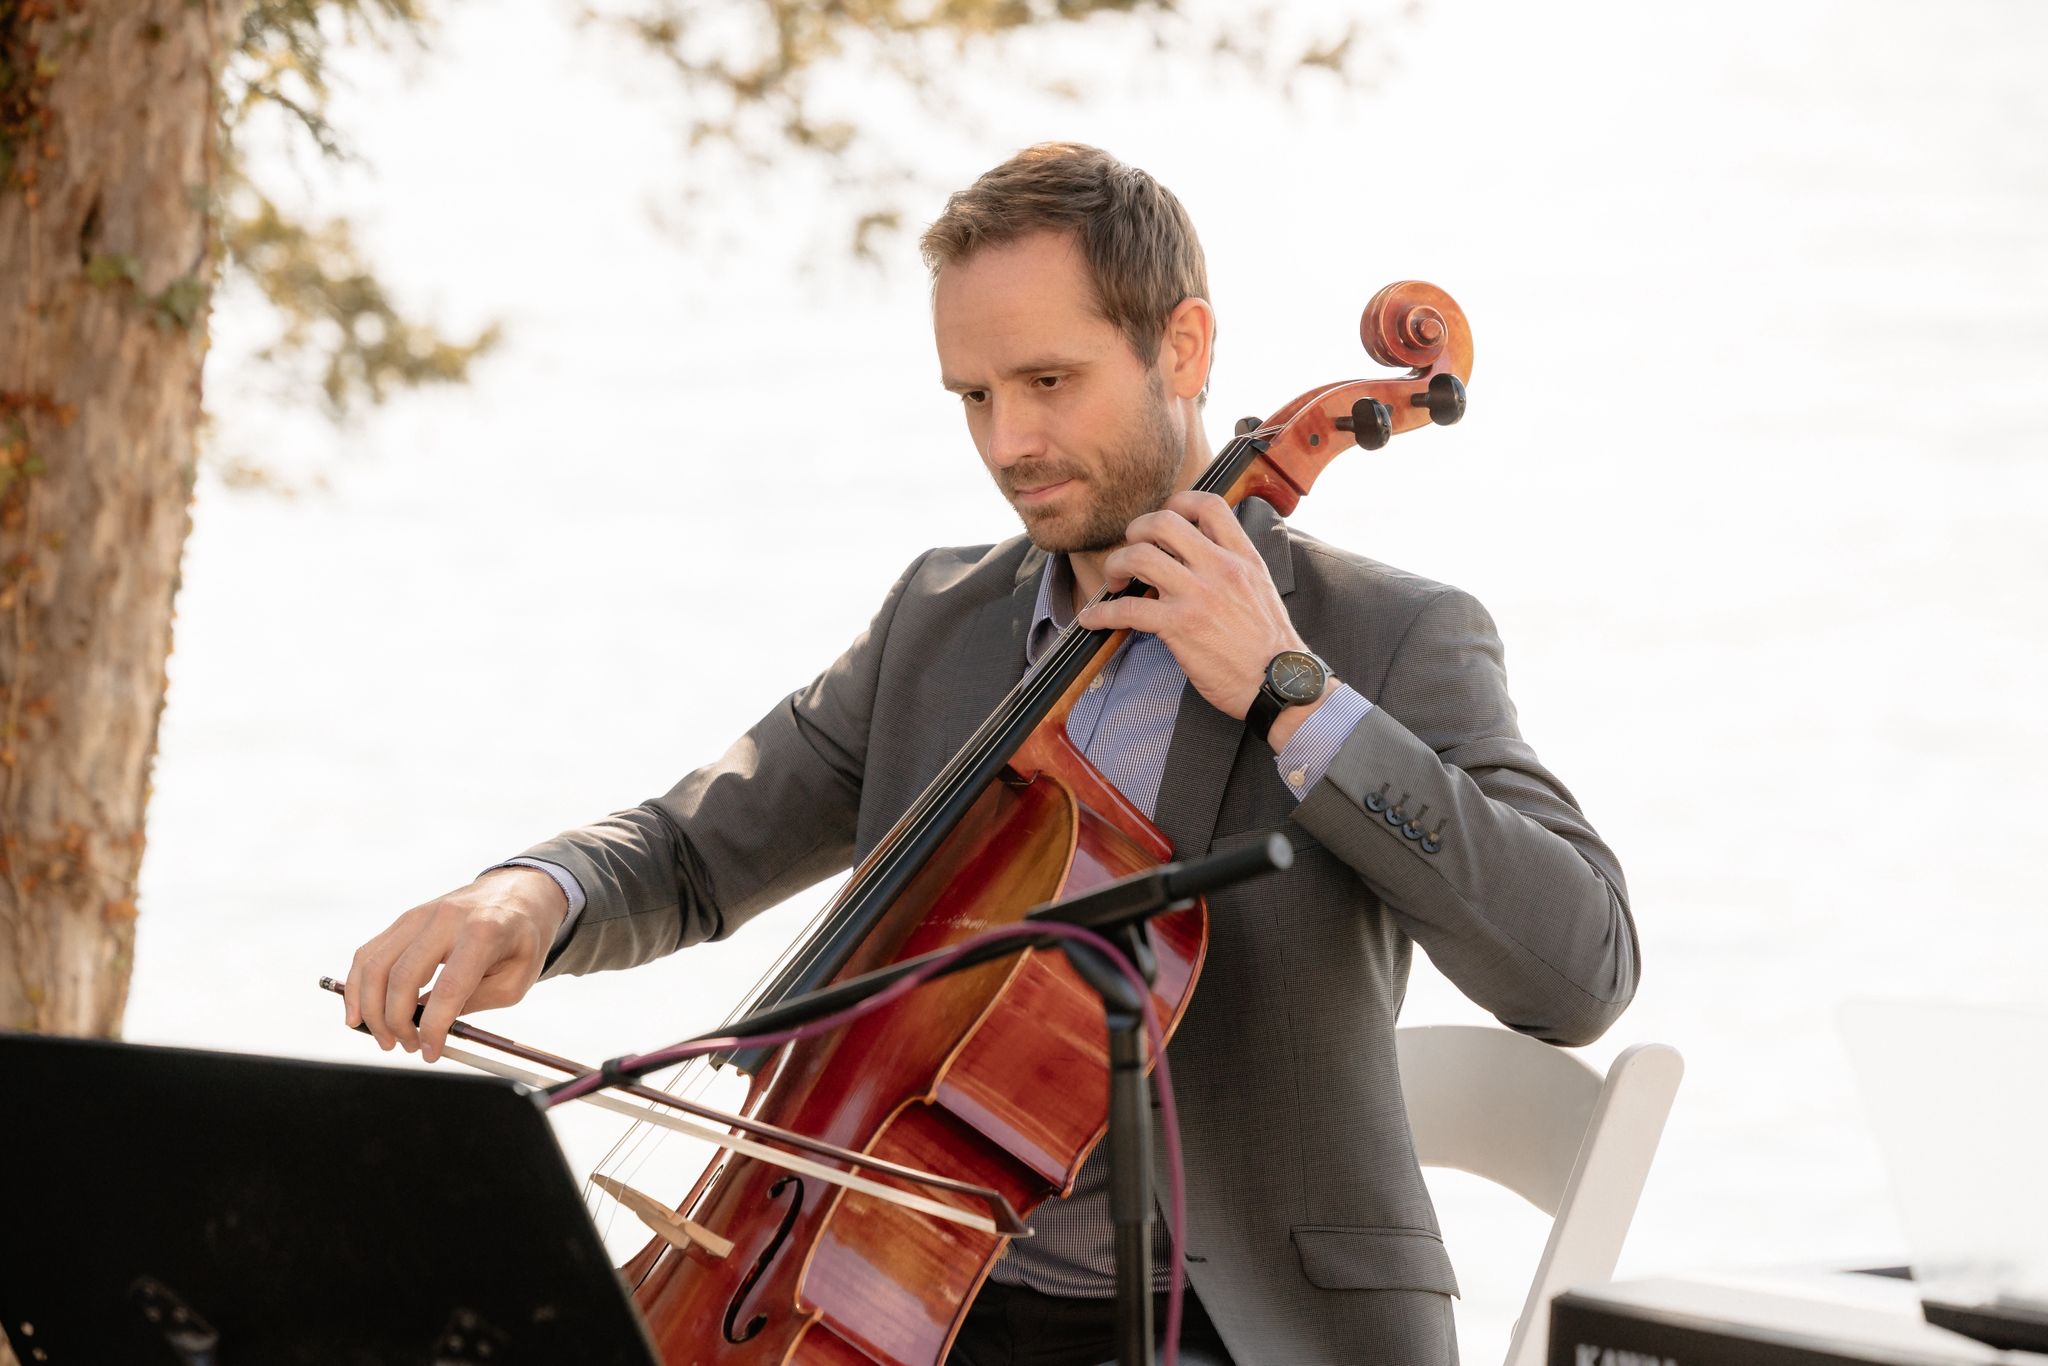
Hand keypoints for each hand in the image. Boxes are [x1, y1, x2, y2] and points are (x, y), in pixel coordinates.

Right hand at [342, 866, 566, 1060]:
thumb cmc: (521, 940)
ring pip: (376, 965)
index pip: (449, 987)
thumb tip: (431, 1029)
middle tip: (408, 1047)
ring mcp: (420, 915)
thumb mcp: (517, 979)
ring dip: (371, 1010)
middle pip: (403, 977)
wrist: (518, 893)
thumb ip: (475, 1003)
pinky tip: (358, 1013)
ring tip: (385, 1039)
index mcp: (485, 931)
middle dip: (397, 1023)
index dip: (434, 1026)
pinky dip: (356, 986)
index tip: (431, 1052)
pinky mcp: (404, 919)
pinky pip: (369, 953)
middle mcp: (447, 918)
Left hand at [1076, 490, 1308, 722]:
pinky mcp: (1179, 626)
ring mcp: (1198, 595)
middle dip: (1136, 531)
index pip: (1210, 505)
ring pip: (1139, 557)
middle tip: (1131, 549)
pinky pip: (1128, 609)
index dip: (1179, 503)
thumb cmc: (1270, 645)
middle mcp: (1220, 568)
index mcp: (1243, 557)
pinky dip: (1102, 614)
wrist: (1280, 682)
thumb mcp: (1261, 589)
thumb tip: (1200, 556)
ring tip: (1114, 583)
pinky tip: (1093, 620)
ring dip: (1115, 566)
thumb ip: (1233, 567)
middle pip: (1163, 522)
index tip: (1164, 519)